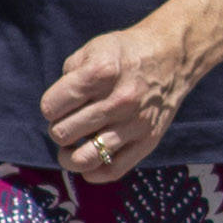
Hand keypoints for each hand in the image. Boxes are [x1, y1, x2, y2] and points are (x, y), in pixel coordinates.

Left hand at [41, 18, 200, 180]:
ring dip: (69, 156)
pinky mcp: (148, 141)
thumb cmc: (124, 54)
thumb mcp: (92, 50)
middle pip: (63, 133)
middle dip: (59, 129)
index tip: (61, 104)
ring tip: (73, 147)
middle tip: (69, 122)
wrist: (172, 57)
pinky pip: (112, 170)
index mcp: (101, 73)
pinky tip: (91, 160)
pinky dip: (93, 172)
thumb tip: (56, 113)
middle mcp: (119, 100)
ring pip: (84, 158)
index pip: (50, 107)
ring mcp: (135, 123)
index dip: (50, 107)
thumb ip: (68, 78)